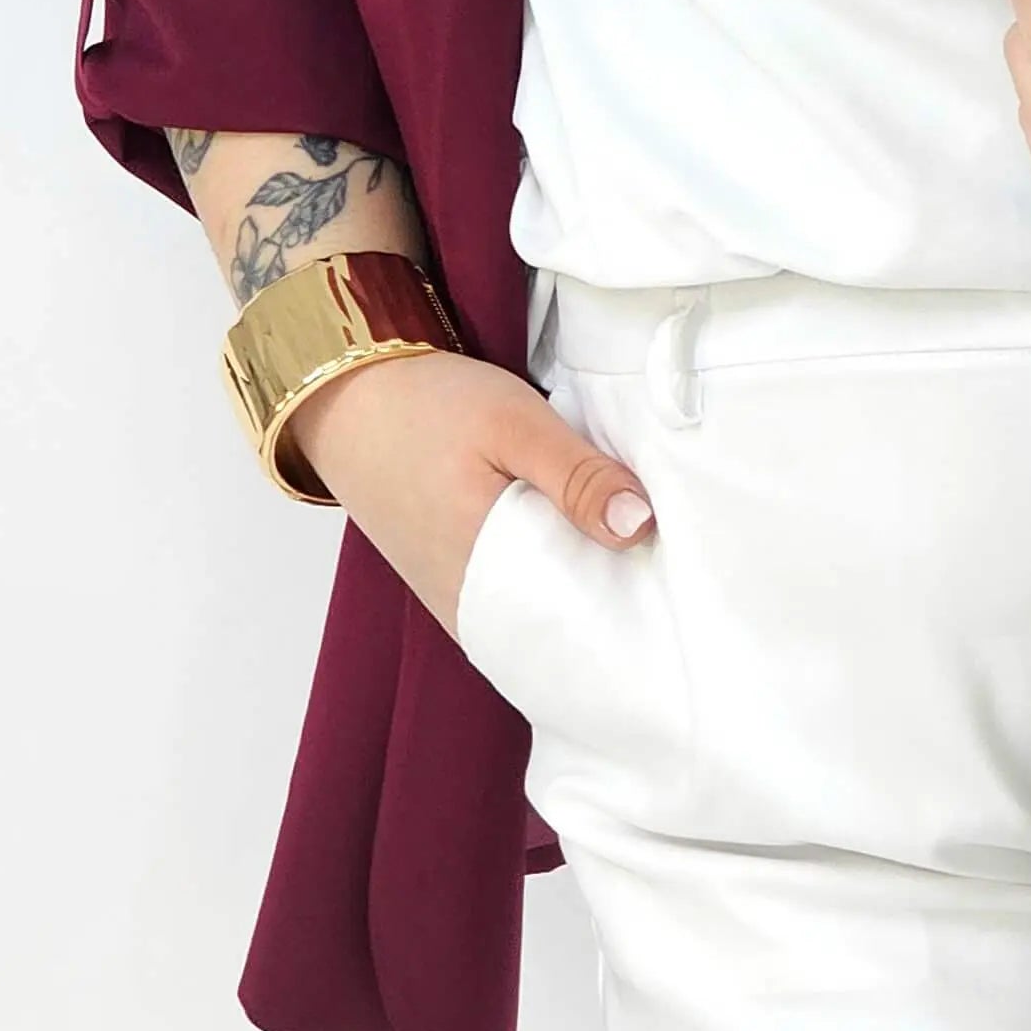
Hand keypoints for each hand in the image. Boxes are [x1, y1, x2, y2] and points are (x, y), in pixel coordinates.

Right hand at [283, 348, 652, 637]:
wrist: (346, 395)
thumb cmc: (429, 407)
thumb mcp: (514, 423)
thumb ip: (576, 476)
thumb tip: (640, 526)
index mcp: (484, 577)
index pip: (575, 633)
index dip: (632, 621)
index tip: (684, 604)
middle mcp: (466, 609)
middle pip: (561, 635)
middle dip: (617, 614)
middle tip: (678, 590)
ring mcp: (454, 601)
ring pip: (539, 622)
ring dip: (586, 600)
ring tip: (648, 578)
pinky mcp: (450, 582)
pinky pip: (515, 607)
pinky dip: (554, 589)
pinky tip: (591, 564)